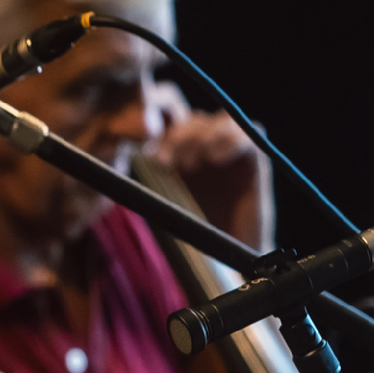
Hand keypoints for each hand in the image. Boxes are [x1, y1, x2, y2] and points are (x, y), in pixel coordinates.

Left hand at [148, 82, 271, 249]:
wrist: (225, 259)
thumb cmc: (189, 232)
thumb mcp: (159, 201)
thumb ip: (145, 177)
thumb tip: (119, 158)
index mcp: (176, 149)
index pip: (166, 113)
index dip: (154, 119)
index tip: (141, 147)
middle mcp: (202, 144)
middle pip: (189, 117)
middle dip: (173, 134)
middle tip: (162, 162)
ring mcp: (229, 149)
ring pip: (216, 120)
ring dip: (198, 137)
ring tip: (188, 165)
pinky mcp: (254, 159)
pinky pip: (249, 133)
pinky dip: (230, 141)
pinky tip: (214, 158)